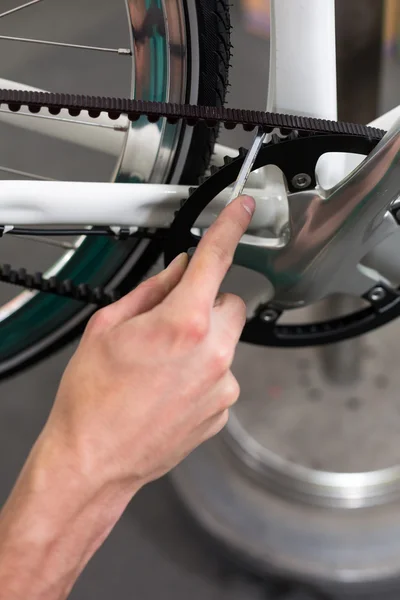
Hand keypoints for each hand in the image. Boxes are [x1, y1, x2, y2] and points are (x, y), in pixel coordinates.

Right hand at [45, 194, 255, 492]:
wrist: (93, 459)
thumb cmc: (92, 399)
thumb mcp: (107, 327)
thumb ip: (151, 290)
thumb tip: (178, 270)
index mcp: (182, 323)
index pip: (215, 260)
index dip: (231, 228)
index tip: (243, 212)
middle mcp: (212, 353)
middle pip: (230, 304)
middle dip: (207, 304)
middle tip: (171, 321)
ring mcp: (222, 386)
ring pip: (226, 342)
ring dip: (203, 342)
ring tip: (161, 366)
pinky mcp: (222, 411)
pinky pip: (222, 375)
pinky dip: (203, 373)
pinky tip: (169, 389)